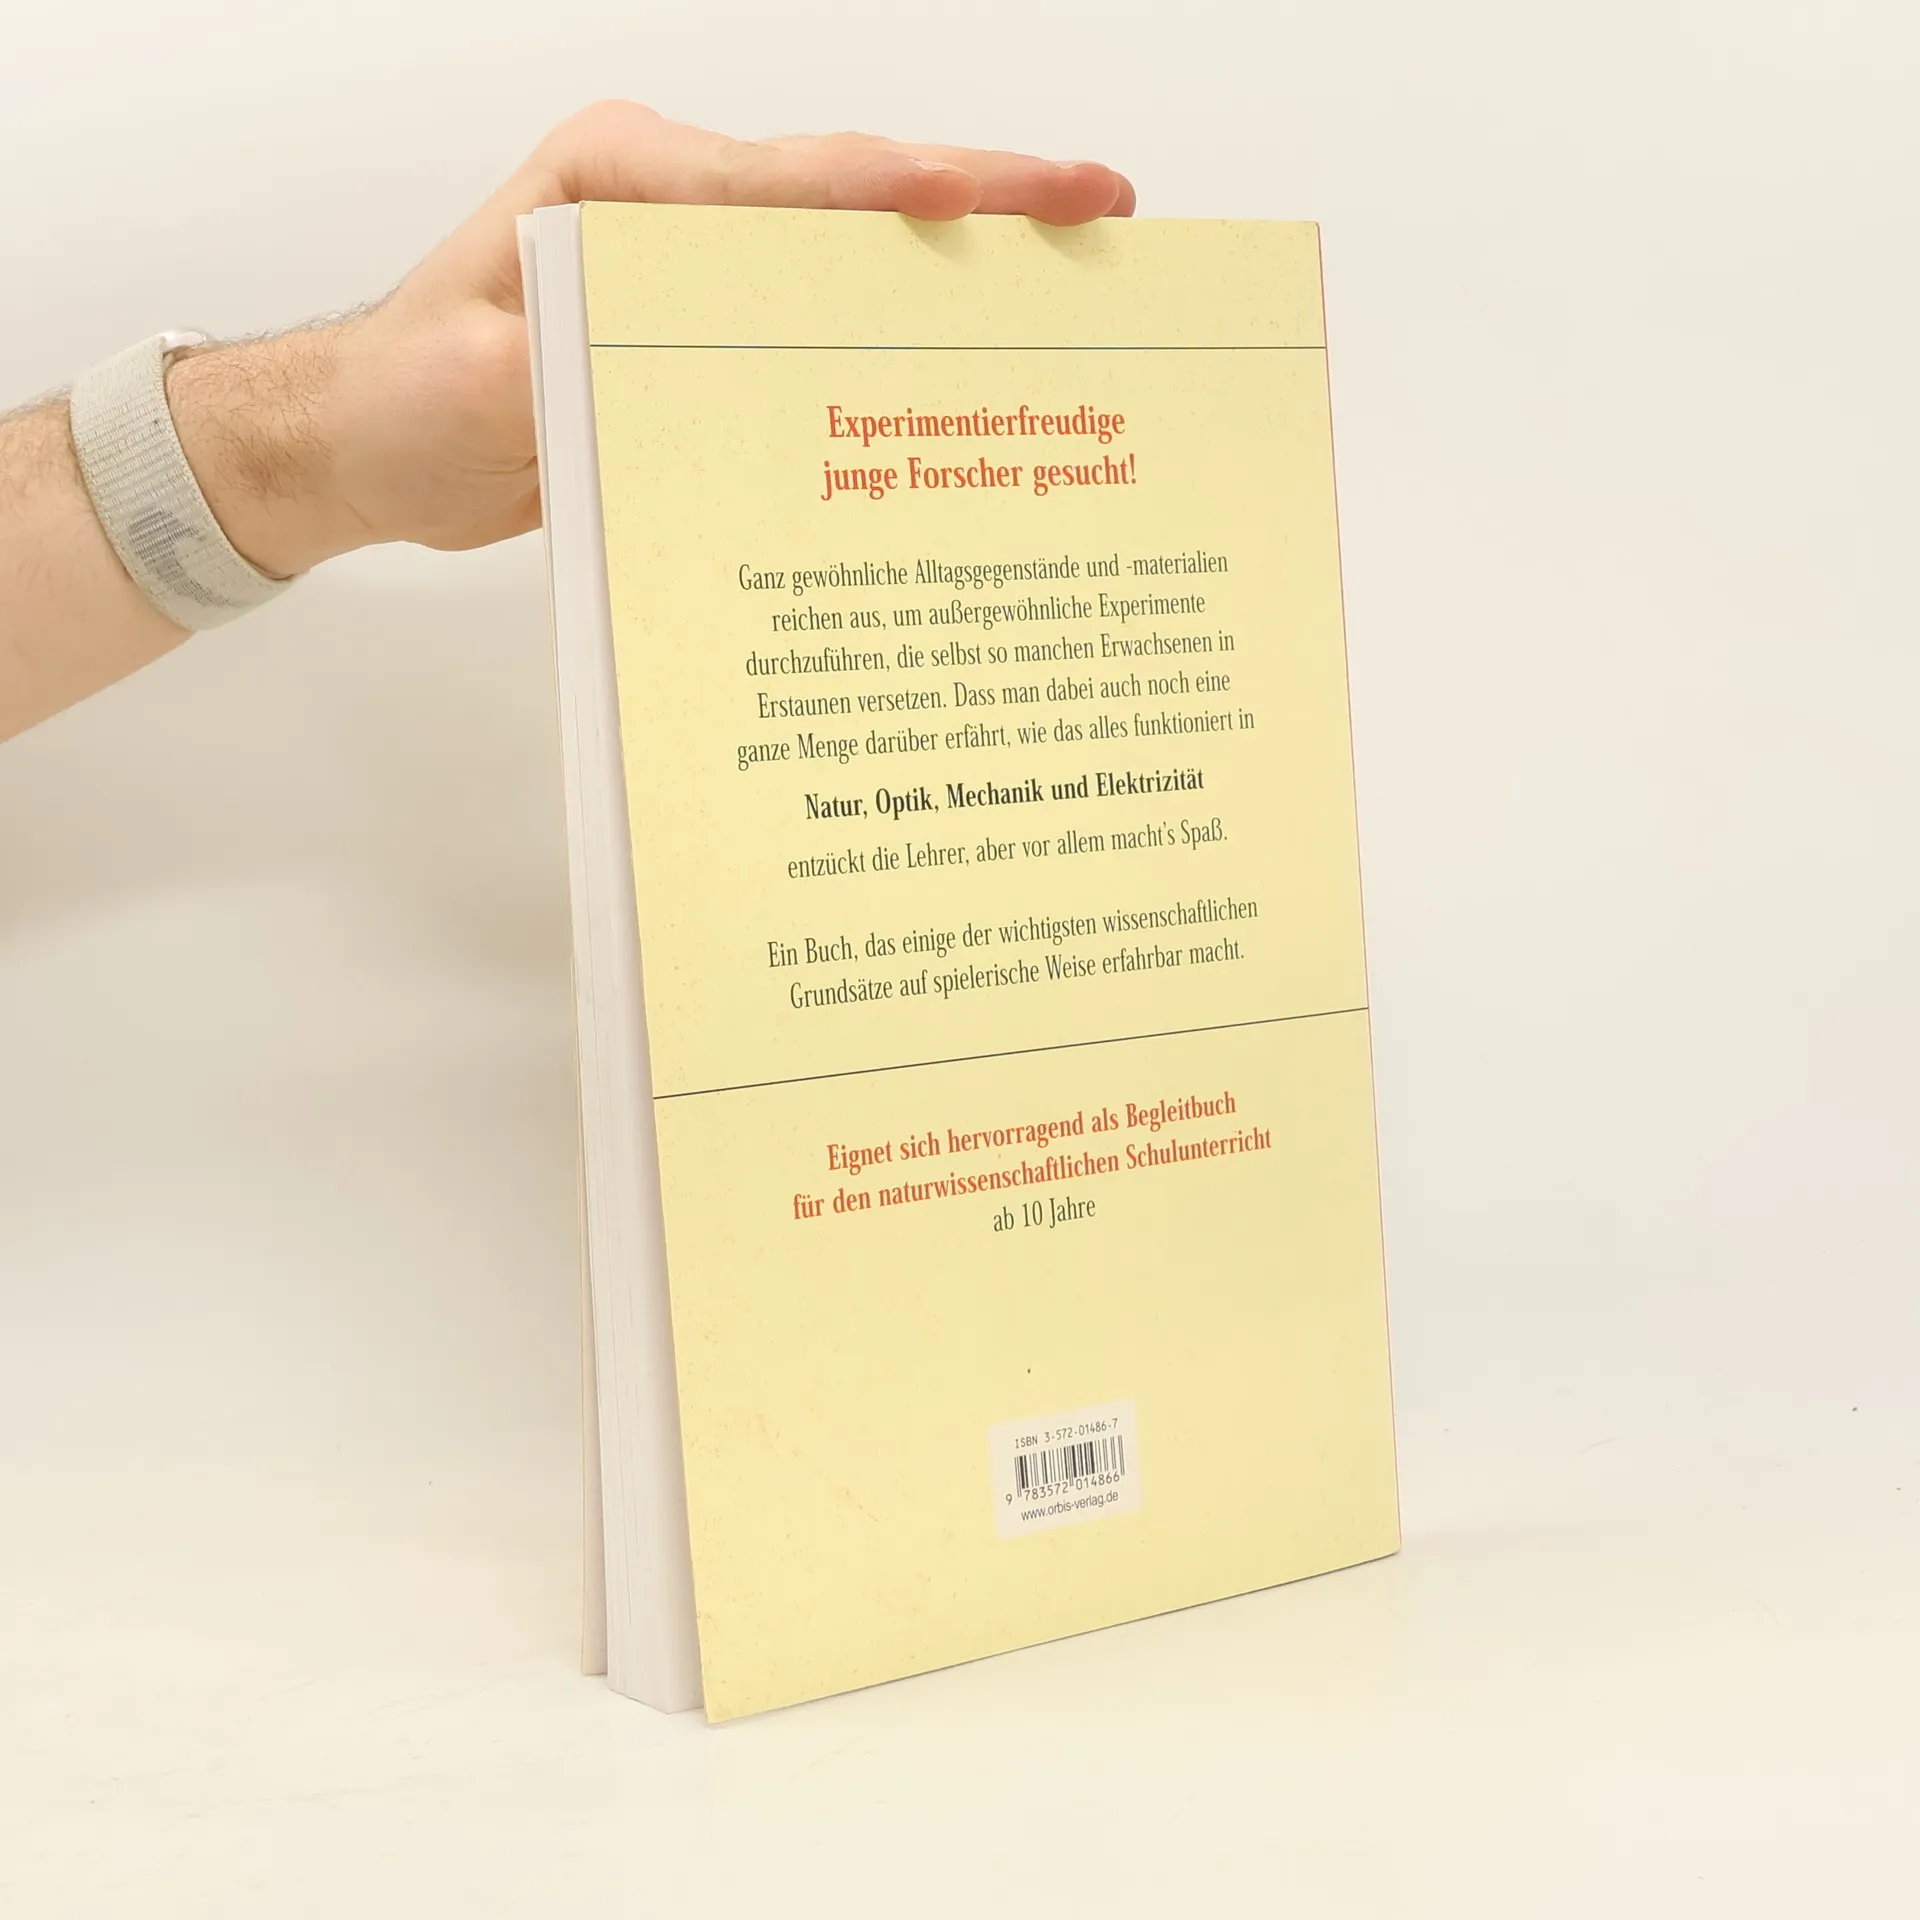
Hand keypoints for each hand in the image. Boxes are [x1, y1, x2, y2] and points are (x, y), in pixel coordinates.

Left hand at [179, 103, 1135, 577]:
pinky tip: (969, 366)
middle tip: (1101, 210)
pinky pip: (816, 325)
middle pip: (850, 197)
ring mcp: (693, 267)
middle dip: (982, 203)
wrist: (370, 445)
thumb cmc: (403, 396)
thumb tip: (655, 369)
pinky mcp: (702, 334)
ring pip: (850, 257)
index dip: (910, 190)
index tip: (1012, 199)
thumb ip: (561, 368)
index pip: (790, 177)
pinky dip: (896, 338)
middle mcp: (671, 209)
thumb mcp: (468, 384)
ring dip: (960, 270)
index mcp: (621, 184)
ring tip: (1076, 282)